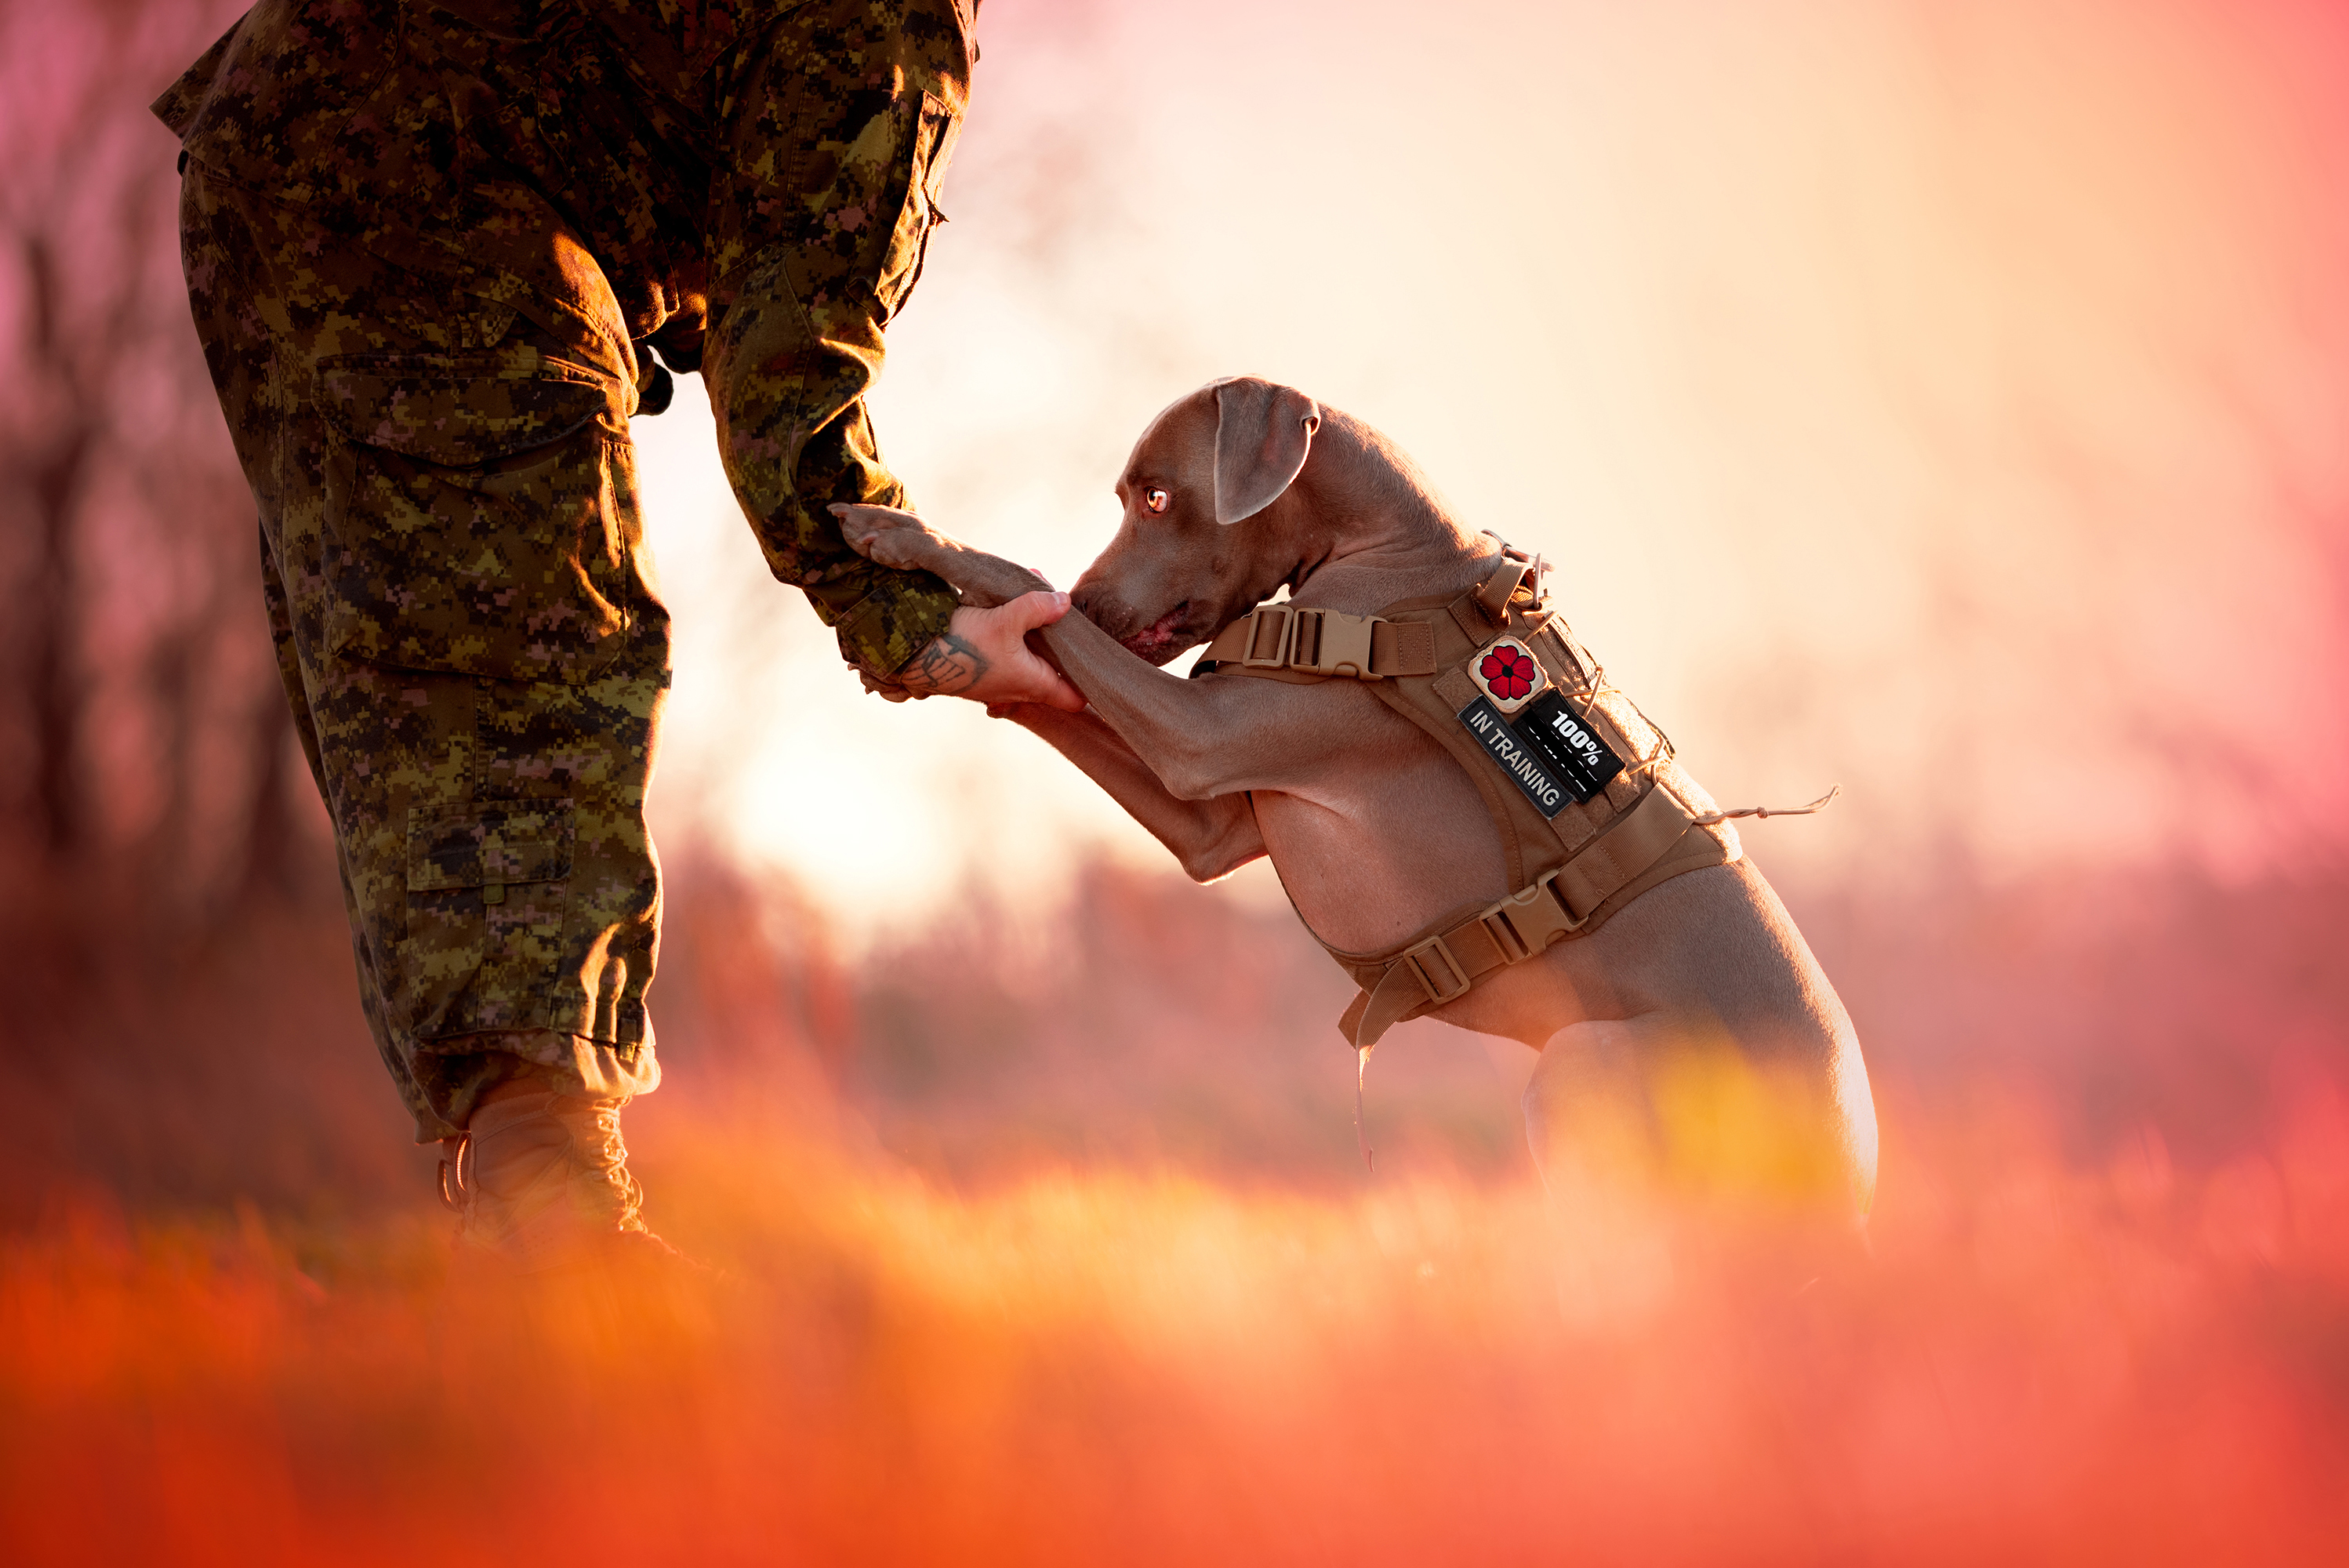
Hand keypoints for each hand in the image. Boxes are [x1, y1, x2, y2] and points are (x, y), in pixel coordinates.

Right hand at [897, 592, 1086, 710]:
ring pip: (1032, 657)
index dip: (1090, 682)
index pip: (1076, 699)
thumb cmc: (963, 644)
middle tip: (1061, 609)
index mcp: (1035, 684)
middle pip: (1056, 670)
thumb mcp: (1005, 619)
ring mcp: (1001, 680)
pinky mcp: (983, 668)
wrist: (913, 653)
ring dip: (1037, 631)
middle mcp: (1020, 688)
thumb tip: (1064, 601)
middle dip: (1061, 639)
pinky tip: (1010, 603)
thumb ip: (1037, 608)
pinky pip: (1010, 651)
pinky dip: (1016, 631)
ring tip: (1035, 594)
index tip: (1094, 655)